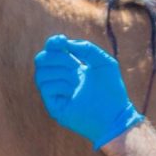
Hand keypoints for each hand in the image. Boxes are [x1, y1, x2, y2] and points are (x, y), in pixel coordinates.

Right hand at [34, 34, 144, 148]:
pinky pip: (46, 87)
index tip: (62, 41)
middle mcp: (59, 79)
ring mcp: (55, 93)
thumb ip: (86, 48)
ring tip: (77, 80)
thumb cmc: (112, 90)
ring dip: (61, 72)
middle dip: (57, 58)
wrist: (114, 115)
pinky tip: (73, 91)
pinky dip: (60, 85)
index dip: (52, 43)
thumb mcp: (103, 62)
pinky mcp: (53, 106)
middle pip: (41, 59)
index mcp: (69, 67)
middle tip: (74, 65)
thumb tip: (65, 43)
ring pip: (40, 73)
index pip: (51, 51)